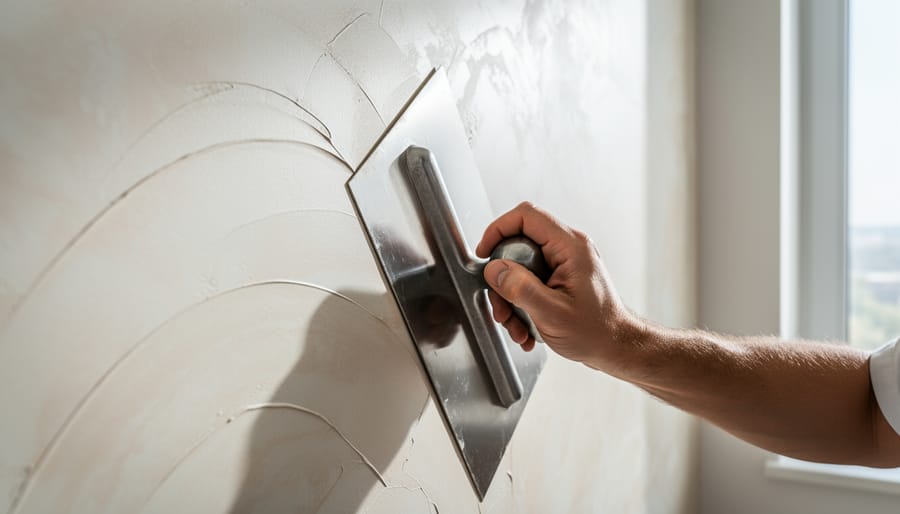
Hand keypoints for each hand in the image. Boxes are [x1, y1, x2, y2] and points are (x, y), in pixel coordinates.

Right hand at [475, 202, 636, 370]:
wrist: (616, 348)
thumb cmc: (597, 332)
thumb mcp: (552, 313)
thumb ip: (521, 289)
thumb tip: (494, 270)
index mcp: (570, 247)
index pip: (526, 216)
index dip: (498, 230)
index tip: (485, 254)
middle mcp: (568, 249)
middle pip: (517, 246)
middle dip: (503, 281)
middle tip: (501, 307)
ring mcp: (564, 264)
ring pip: (520, 269)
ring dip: (510, 300)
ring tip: (517, 327)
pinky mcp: (559, 278)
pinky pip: (529, 282)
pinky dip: (521, 306)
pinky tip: (527, 328)